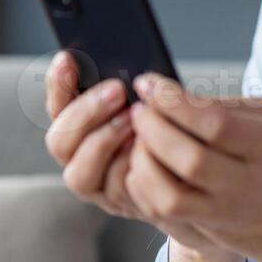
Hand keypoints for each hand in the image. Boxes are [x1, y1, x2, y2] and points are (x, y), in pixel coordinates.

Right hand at [43, 51, 227, 254]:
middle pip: (59, 143)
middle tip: (117, 91)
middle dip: (85, 113)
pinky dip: (128, 165)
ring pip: (79, 175)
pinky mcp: (128, 203)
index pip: (55, 107)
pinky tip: (147, 145)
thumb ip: (126, 89)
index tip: (69, 59)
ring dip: (103, 142)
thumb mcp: (148, 97)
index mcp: (80, 127)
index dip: (56, 86)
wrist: (206, 165)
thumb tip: (120, 70)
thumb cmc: (171, 121)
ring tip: (133, 119)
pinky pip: (116, 189)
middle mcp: (82, 159)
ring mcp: (102, 186)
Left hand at [123, 71, 261, 261]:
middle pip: (190, 160)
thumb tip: (170, 95)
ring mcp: (223, 211)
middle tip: (139, 110)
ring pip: (170, 195)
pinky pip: (162, 212)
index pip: (215, 124)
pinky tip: (141, 165)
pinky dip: (141, 186)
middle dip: (153, 129)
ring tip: (138, 138)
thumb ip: (224, 105)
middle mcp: (245, 183)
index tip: (148, 84)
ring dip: (144, 161)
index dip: (174, 102)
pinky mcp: (204, 229)